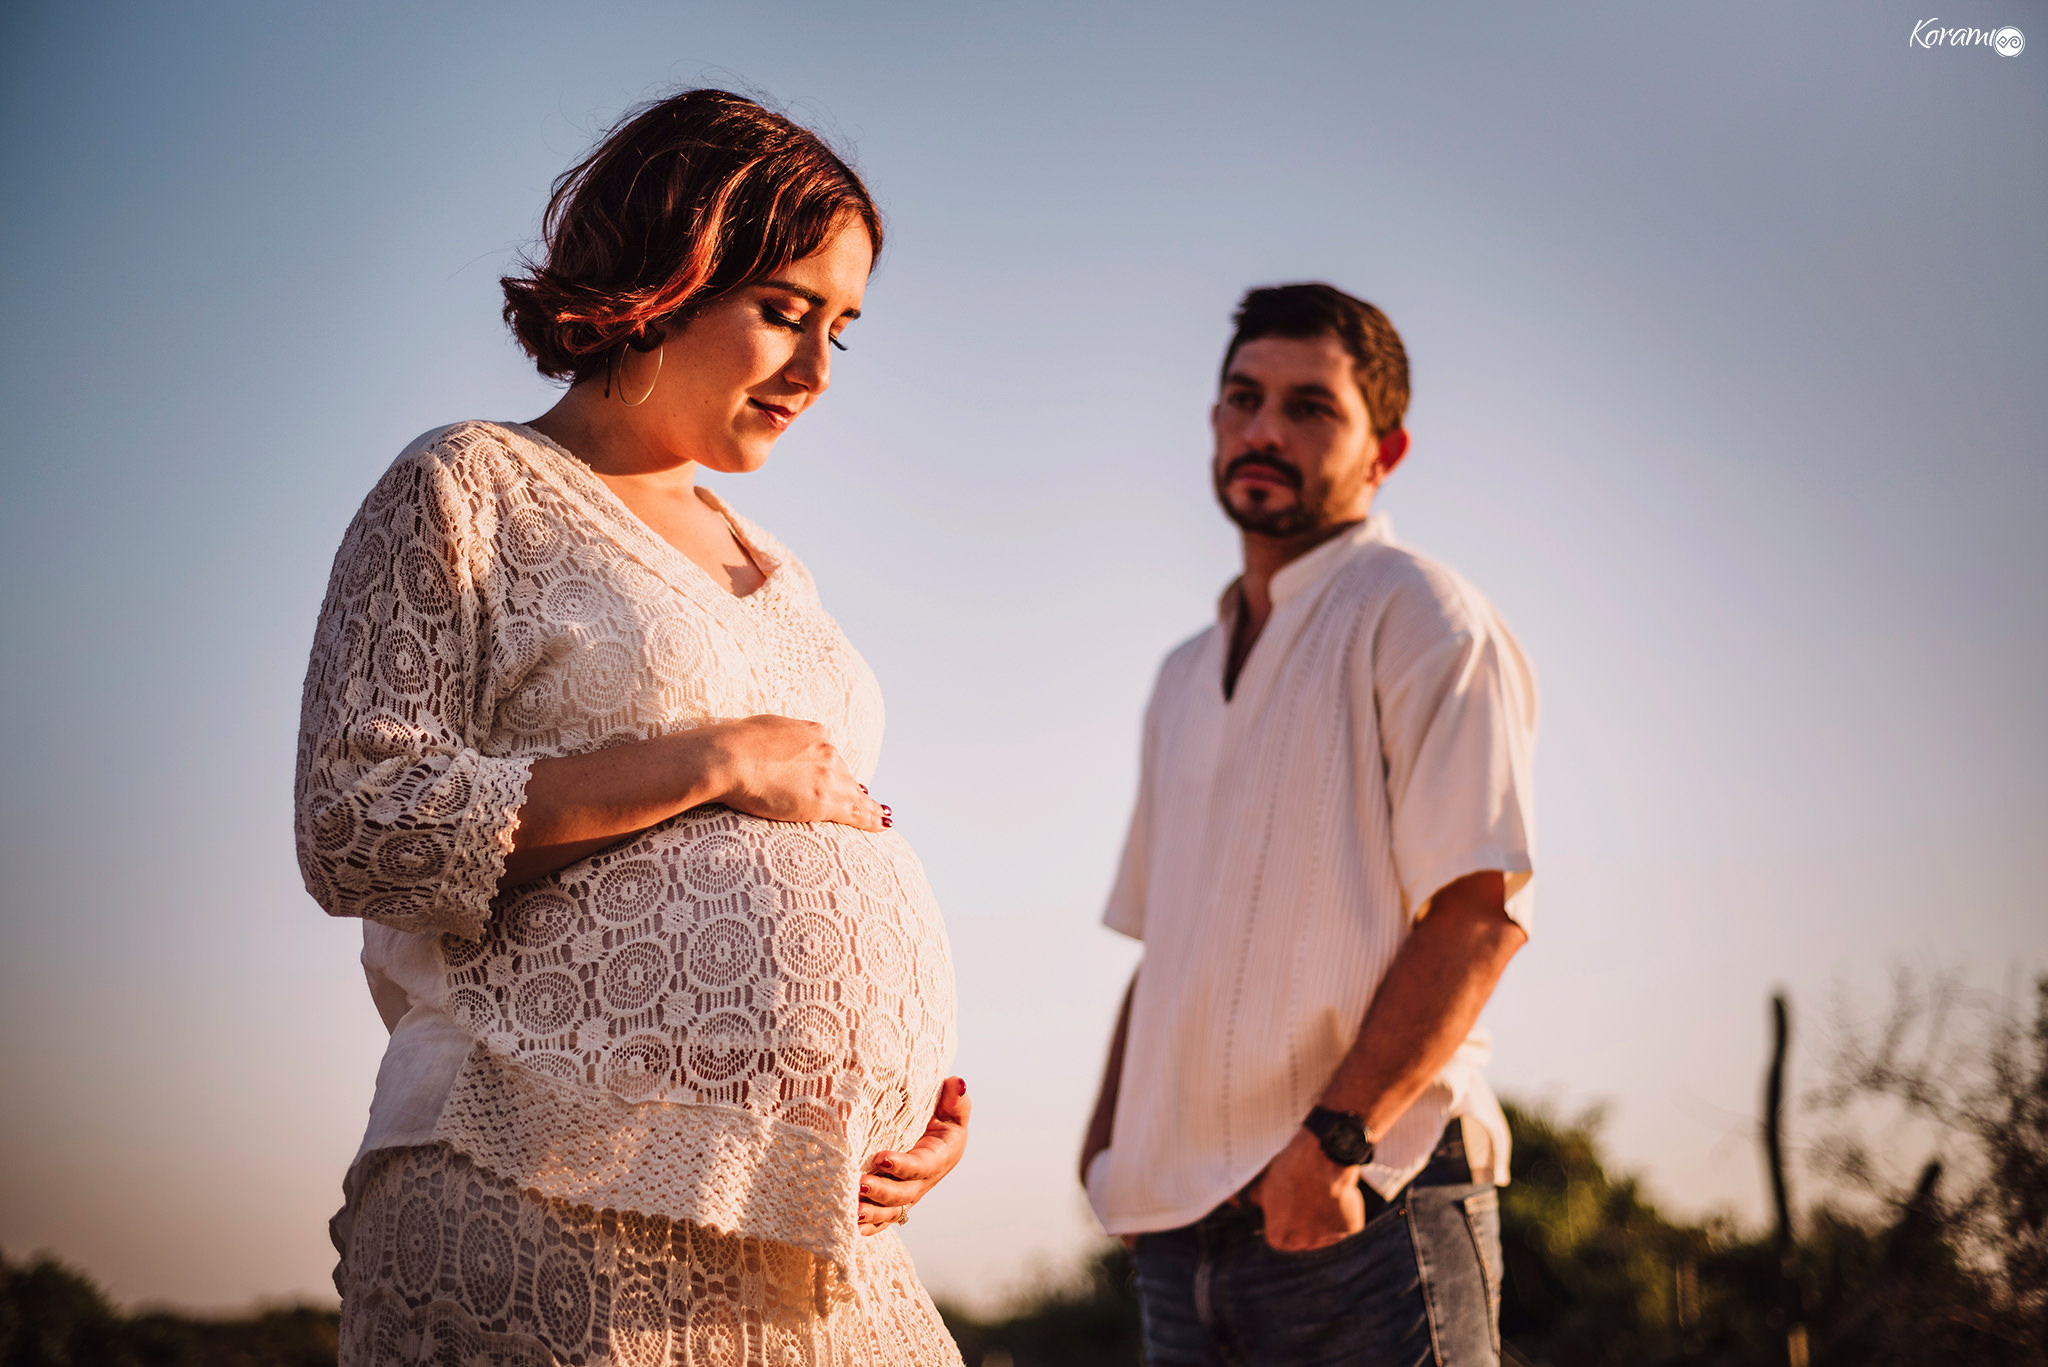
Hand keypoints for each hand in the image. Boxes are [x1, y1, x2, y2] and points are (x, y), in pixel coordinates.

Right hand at [710, 715, 888, 830]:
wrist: (730, 758)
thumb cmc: (734, 744)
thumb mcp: (765, 728)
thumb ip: (781, 737)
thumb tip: (778, 741)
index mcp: (813, 733)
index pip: (830, 756)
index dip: (836, 770)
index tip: (843, 778)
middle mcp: (826, 752)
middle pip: (844, 775)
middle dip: (850, 789)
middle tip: (865, 801)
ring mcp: (828, 776)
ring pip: (855, 794)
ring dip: (867, 806)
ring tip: (881, 817)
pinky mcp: (825, 800)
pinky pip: (856, 812)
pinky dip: (871, 819)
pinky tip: (882, 824)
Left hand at [859, 1077, 968, 1235]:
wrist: (935, 1141)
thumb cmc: (941, 1121)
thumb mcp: (952, 1111)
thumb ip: (955, 1099)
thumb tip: (956, 1083)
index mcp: (938, 1159)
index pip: (920, 1166)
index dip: (902, 1166)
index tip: (881, 1158)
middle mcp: (922, 1182)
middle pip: (903, 1194)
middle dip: (881, 1192)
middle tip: (860, 1185)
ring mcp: (907, 1195)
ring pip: (891, 1212)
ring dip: (872, 1214)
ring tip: (851, 1210)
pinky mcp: (894, 1203)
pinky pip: (882, 1220)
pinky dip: (868, 1227)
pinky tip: (850, 1227)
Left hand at [1247, 1128, 1366, 1251]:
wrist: (1322, 1157)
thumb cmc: (1290, 1170)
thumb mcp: (1263, 1183)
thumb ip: (1250, 1198)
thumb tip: (1233, 1200)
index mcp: (1279, 1238)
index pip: (1278, 1233)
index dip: (1282, 1216)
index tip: (1288, 1203)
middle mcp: (1303, 1244)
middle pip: (1301, 1236)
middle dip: (1302, 1220)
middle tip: (1305, 1198)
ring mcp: (1328, 1239)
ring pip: (1324, 1232)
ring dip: (1322, 1219)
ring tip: (1321, 1194)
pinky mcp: (1349, 1230)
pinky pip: (1345, 1226)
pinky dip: (1342, 1214)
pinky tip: (1336, 1196)